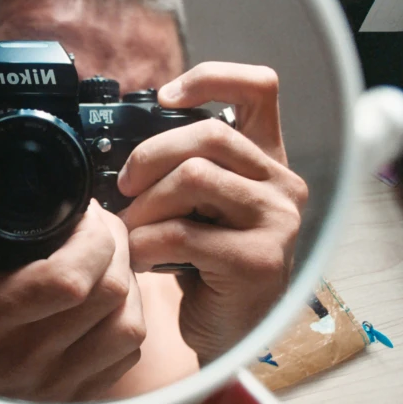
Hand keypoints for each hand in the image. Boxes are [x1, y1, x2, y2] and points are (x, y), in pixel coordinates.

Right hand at [0, 164, 145, 401]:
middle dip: (114, 245)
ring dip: (125, 281)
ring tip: (101, 261)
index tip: (80, 213)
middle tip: (94, 227)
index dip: (90, 235)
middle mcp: (26, 356)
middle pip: (109, 292)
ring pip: (128, 325)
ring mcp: (55, 383)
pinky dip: (125, 319)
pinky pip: (126, 355)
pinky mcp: (74, 397)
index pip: (67, 278)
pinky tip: (101, 302)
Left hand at [117, 62, 307, 363]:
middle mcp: (282, 183)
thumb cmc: (208, 260)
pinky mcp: (258, 261)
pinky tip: (138, 258)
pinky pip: (181, 234)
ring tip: (131, 227)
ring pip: (193, 177)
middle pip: (207, 134)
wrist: (230, 326)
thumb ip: (183, 167)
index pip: (260, 88)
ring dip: (143, 204)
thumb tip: (120, 143)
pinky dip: (144, 244)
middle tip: (125, 186)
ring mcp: (277, 221)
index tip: (165, 97)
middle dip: (149, 156)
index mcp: (266, 158)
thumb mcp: (201, 203)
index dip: (211, 77)